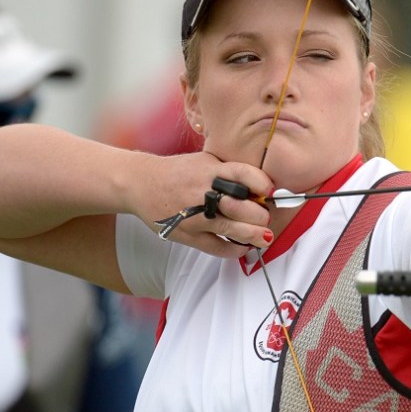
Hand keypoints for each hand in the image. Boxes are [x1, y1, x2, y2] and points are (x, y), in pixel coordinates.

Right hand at [129, 151, 275, 256]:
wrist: (139, 183)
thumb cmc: (178, 172)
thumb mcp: (205, 161)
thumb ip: (231, 172)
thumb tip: (263, 188)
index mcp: (210, 170)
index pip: (245, 175)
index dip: (264, 185)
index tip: (271, 192)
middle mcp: (203, 193)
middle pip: (245, 207)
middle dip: (262, 215)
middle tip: (264, 216)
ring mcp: (195, 216)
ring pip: (235, 230)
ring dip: (256, 235)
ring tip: (264, 236)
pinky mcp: (188, 235)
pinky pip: (219, 248)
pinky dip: (236, 249)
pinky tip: (244, 246)